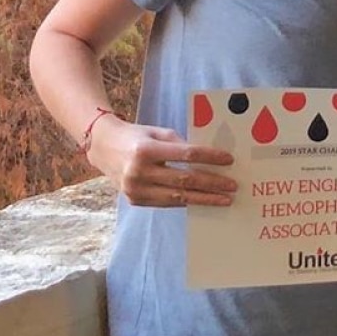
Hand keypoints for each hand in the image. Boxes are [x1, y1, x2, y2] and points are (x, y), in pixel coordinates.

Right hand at [87, 115, 236, 208]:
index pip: (186, 154)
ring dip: (204, 199)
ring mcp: (135, 189)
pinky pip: (167, 203)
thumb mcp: (158, 132)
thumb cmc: (137, 137)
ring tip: (225, 199)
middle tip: (233, 186)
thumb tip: (211, 157)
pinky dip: (187, 202)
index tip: (229, 160)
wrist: (103, 147)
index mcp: (146, 150)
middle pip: (184, 180)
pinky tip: (204, 201)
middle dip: (212, 184)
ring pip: (177, 197)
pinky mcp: (135, 200)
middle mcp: (139, 171)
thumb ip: (181, 144)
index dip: (210, 157)